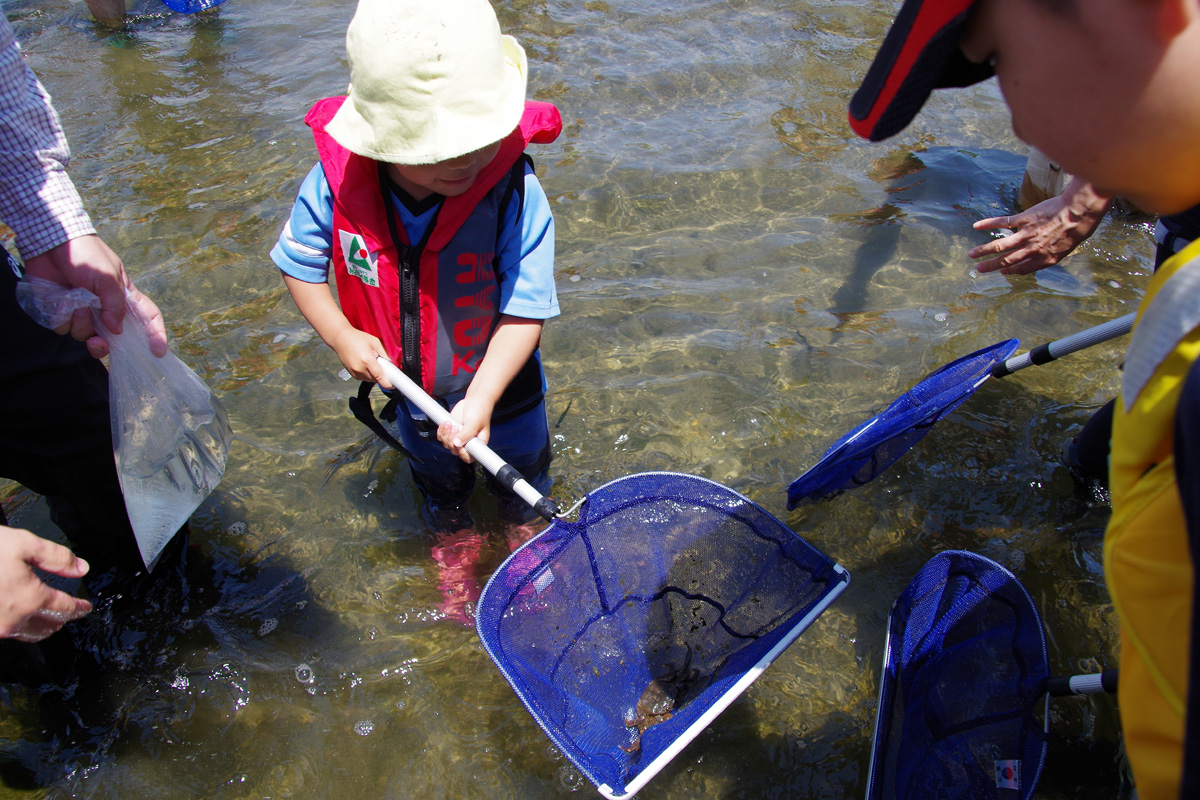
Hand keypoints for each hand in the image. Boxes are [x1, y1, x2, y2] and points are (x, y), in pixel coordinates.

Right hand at [0, 526, 92, 641]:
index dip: (79, 608)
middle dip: (62, 619)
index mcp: (30, 599)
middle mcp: (13, 619)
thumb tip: (81, 568)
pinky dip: (19, 628)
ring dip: (41, 628)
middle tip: (69, 612)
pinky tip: (17, 617)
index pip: (64, 608)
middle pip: (48, 627)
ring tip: (47, 618)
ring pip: (26, 635)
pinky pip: (6, 633)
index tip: (86, 607)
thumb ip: (56, 557)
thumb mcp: (23, 544)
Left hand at [22, 235, 168, 356]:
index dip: (155, 335)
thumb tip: (116, 330)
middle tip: (97, 342)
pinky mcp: (62, 312)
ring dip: (78, 322)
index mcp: (124, 297)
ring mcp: (83, 312)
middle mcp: (106, 308)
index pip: (147, 317)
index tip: (157, 351)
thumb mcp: (107, 276)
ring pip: (84, 334)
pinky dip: (61, 318)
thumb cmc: (86, 254)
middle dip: (104, 345)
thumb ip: (115, 304)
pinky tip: (60, 302)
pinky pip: (63, 328)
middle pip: (112, 338)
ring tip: (74, 301)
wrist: (51, 242)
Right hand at [330, 327, 390, 386]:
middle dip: (382, 374)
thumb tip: (392, 365)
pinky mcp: (352, 374)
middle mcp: (360, 369)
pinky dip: (368, 373)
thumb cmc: (357, 338)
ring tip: (371, 361)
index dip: (389, 383)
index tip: (394, 383)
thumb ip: (385, 355)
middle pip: (377, 380)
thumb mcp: (375, 342)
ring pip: (371, 380)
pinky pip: (365, 378)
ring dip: (374, 374)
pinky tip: (365, 363)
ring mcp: (355, 373)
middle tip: (381, 363)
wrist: (340, 338)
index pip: (381, 379)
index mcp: (367, 361)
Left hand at [438, 396, 493, 463]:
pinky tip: (446, 423)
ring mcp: (458, 438)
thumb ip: (466, 434)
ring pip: (446, 444)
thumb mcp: (474, 423)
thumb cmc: (480, 412)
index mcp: (478, 444)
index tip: (459, 443)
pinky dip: (441, 431)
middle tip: (456, 427)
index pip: (468, 457)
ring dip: (446, 434)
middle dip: (452, 439)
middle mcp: (467, 443)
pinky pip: (441, 437)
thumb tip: (457, 443)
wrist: (474, 401)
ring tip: (450, 423)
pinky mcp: (451, 432)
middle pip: (454, 450)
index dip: (461, 453)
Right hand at [969, 178, 1111, 274]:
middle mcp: (1032, 250)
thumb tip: (1042, 256)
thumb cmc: (1078, 229)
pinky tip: (977, 226)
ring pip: (1001, 245)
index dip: (1010, 272)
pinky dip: (989, 224)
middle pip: (1006, 260)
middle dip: (990, 266)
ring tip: (972, 254)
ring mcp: (1027, 235)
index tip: (1001, 273)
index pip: (1022, 269)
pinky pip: (1003, 222)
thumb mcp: (1067, 249)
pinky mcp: (1024, 219)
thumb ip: (1051, 254)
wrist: (1079, 211)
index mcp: (1044, 259)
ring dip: (984, 250)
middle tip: (978, 269)